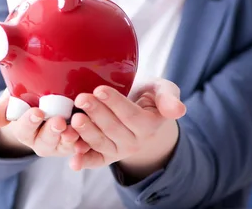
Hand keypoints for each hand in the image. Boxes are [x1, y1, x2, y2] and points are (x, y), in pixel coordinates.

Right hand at [0, 90, 85, 157]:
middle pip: (45, 141)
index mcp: (25, 130)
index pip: (24, 129)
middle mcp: (42, 141)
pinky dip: (85, 144)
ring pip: (64, 146)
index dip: (29, 122)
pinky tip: (88, 138)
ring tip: (74, 130)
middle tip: (58, 121)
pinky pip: (82, 147)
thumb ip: (3, 108)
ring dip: (69, 139)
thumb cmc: (29, 95)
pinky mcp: (78, 142)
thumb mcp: (15, 96)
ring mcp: (60, 143)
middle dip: (51, 132)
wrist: (51, 96)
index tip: (37, 112)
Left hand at [69, 79, 185, 175]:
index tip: (100, 89)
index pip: (131, 115)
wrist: (139, 110)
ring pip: (101, 143)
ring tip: (75, 119)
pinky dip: (84, 161)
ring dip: (86, 133)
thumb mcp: (162, 90)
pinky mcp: (105, 156)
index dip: (115, 103)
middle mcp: (134, 142)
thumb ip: (169, 98)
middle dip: (96, 113)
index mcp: (149, 125)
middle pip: (113, 129)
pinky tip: (73, 160)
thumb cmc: (148, 95)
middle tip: (81, 98)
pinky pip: (95, 161)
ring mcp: (119, 150)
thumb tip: (179, 110)